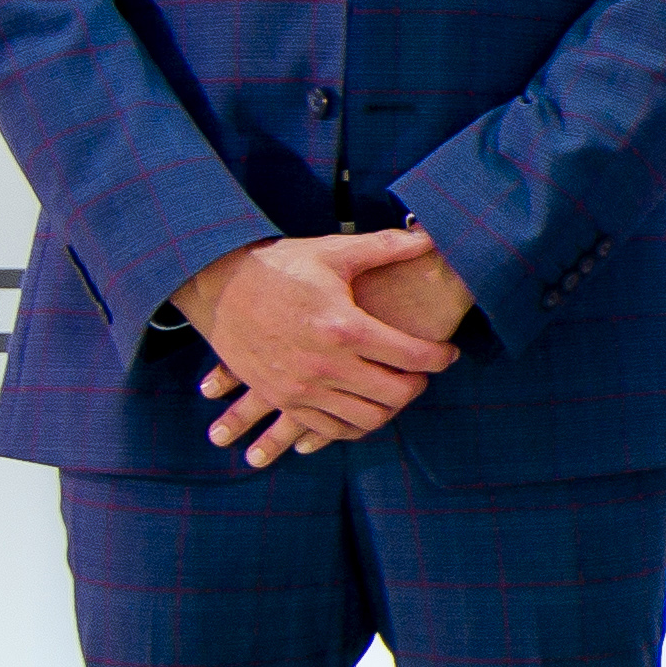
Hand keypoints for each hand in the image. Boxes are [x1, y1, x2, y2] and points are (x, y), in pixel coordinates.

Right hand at [180, 229, 465, 467]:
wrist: (217, 286)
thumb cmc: (280, 265)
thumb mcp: (334, 251)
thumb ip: (387, 248)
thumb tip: (431, 236)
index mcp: (344, 327)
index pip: (412, 356)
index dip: (440, 357)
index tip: (448, 353)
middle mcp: (324, 365)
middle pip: (396, 394)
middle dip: (419, 384)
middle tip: (423, 371)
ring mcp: (301, 388)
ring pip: (367, 419)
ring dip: (391, 408)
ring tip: (396, 387)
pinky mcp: (282, 399)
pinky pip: (330, 430)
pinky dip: (354, 425)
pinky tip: (364, 406)